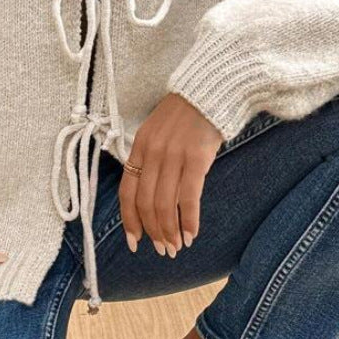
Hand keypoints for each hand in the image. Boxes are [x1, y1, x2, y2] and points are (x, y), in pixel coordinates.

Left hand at [118, 92, 223, 256]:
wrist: (210, 89)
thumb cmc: (186, 114)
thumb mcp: (158, 131)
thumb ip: (151, 158)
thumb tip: (151, 193)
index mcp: (139, 147)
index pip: (127, 191)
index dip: (130, 220)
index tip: (135, 241)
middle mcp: (152, 153)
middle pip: (146, 203)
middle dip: (153, 231)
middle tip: (163, 250)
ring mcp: (173, 156)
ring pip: (165, 204)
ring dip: (170, 231)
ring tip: (176, 247)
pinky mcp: (196, 158)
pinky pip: (189, 197)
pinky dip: (189, 220)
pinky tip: (192, 234)